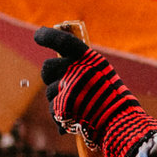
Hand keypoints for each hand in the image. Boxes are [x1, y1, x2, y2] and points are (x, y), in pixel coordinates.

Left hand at [33, 25, 156, 156]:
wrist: (119, 121)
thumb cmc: (111, 97)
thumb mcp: (100, 72)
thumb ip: (80, 66)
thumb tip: (57, 64)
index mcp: (87, 57)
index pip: (62, 41)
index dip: (47, 36)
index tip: (37, 35)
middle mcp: (76, 69)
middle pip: (47, 67)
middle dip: (50, 76)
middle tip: (62, 83)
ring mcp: (69, 88)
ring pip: (50, 92)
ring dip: (58, 100)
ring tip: (77, 106)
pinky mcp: (63, 106)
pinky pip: (53, 109)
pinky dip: (61, 116)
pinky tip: (74, 118)